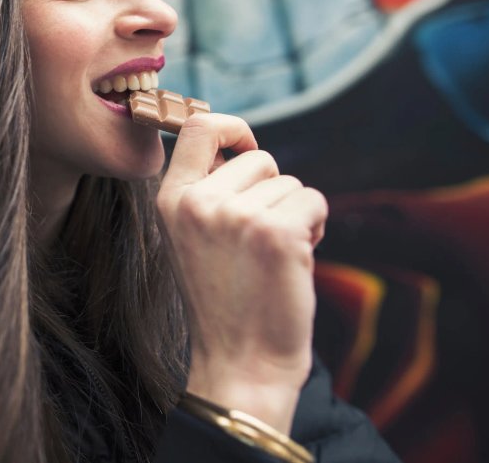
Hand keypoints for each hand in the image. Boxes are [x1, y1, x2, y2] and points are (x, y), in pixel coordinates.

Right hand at [157, 113, 326, 432]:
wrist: (240, 362)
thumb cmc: (226, 300)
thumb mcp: (194, 237)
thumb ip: (209, 191)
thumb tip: (243, 147)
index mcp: (171, 200)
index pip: (197, 126)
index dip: (232, 128)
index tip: (247, 149)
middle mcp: (198, 203)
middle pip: (258, 157)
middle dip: (273, 189)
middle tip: (261, 236)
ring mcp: (236, 217)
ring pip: (290, 183)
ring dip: (295, 214)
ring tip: (273, 257)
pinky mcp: (276, 234)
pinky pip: (314, 201)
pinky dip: (317, 228)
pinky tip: (295, 262)